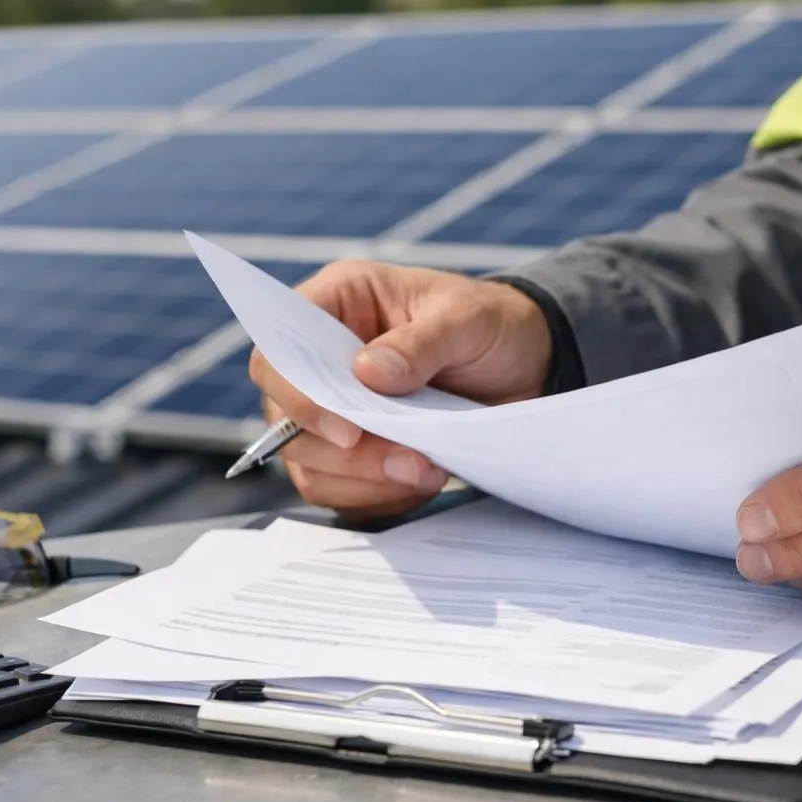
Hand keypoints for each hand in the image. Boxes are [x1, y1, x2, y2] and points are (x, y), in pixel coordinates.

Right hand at [249, 262, 551, 519]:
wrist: (526, 363)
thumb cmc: (489, 323)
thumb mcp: (466, 319)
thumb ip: (420, 342)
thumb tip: (366, 373)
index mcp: (335, 304)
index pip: (276, 353)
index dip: (296, 396)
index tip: (347, 429)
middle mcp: (321, 359)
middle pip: (285, 421)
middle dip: (343, 453)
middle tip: (406, 461)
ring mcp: (333, 409)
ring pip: (309, 464)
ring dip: (363, 480)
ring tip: (426, 472)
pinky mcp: (355, 452)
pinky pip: (341, 491)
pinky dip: (378, 497)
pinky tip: (422, 482)